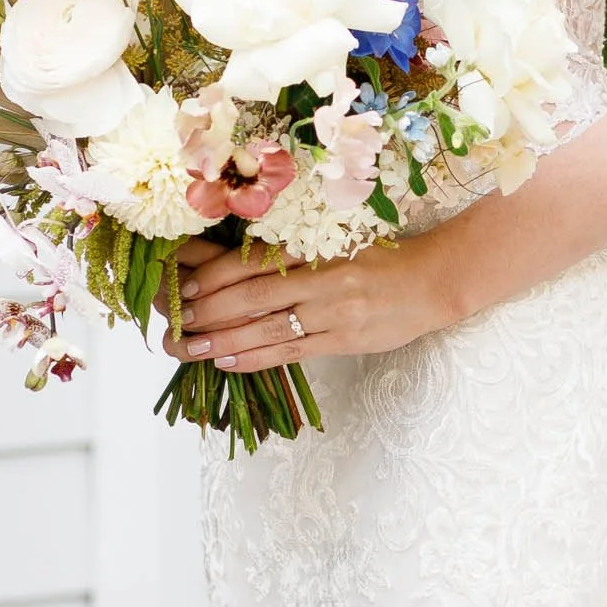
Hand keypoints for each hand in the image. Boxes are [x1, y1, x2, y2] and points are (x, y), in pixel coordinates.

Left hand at [152, 229, 451, 374]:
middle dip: (207, 312)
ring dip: (222, 340)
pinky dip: (256, 358)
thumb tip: (233, 267)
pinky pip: (291, 352)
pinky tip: (228, 363)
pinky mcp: (344, 340)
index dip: (213, 277)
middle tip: (174, 324)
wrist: (432, 280)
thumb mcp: (334, 243)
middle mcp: (319, 277)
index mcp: (314, 247)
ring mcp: (331, 311)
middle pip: (251, 296)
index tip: (182, 288)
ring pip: (266, 327)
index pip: (252, 262)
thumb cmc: (379, 258)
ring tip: (190, 349)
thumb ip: (289, 255)